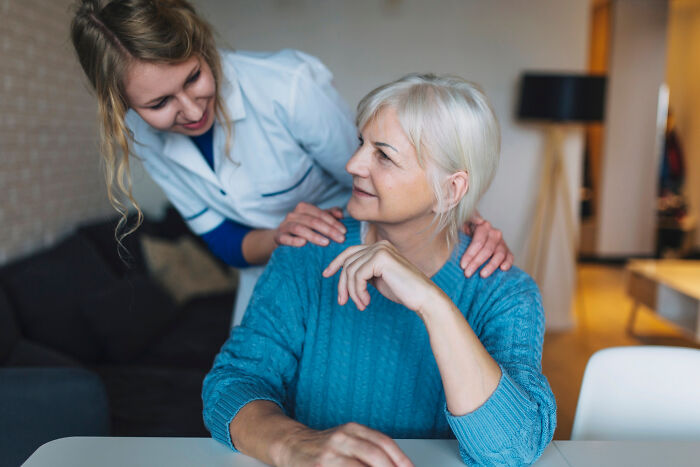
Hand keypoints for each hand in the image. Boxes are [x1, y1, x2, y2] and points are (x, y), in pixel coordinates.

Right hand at [275, 202, 345, 247]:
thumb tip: (341, 214)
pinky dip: (294, 240)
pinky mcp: (278, 237)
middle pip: (313, 221)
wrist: (281, 238)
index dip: (334, 222)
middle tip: (340, 239)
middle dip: (328, 230)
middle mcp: (293, 215)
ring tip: (326, 243)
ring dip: (314, 235)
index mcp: (303, 208)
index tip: (344, 232)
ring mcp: (284, 225)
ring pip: (299, 228)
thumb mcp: (316, 220)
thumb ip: (329, 215)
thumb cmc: (303, 228)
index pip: (321, 214)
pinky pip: (285, 238)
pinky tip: (303, 243)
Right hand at [278, 422, 413, 466]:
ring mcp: (329, 455)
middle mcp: (341, 439)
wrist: (291, 446)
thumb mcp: (347, 439)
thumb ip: (370, 449)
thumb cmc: (325, 447)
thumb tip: (396, 464)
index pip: (383, 442)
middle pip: (375, 455)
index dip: (401, 459)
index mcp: (352, 429)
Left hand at [323, 241, 438, 314]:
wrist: (424, 298)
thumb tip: (344, 273)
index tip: (326, 274)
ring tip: (361, 304)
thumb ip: (365, 273)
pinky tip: (366, 302)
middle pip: (348, 262)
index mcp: (380, 247)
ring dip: (352, 292)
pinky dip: (357, 292)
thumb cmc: (404, 292)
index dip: (336, 262)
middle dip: (342, 283)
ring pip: (350, 270)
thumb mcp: (378, 280)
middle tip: (342, 301)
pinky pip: (357, 276)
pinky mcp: (381, 259)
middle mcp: (380, 245)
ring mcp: (380, 250)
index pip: (351, 252)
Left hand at [460, 215, 513, 277]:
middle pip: (487, 250)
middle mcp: (495, 234)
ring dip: (491, 266)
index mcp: (484, 226)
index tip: (462, 265)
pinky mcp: (507, 251)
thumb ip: (467, 221)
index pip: (478, 242)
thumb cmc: (466, 231)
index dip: (470, 254)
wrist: (475, 232)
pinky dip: (508, 263)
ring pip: (499, 255)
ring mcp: (502, 243)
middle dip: (476, 263)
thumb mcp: (462, 224)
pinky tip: (503, 269)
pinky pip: (510, 257)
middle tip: (467, 273)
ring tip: (482, 275)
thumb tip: (478, 221)